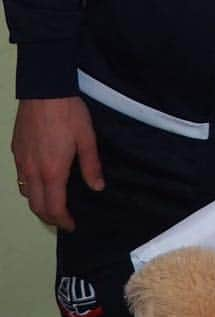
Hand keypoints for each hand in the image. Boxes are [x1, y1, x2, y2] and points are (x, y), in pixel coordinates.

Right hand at [11, 97, 103, 230]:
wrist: (43, 92)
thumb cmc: (69, 114)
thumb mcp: (87, 138)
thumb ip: (91, 165)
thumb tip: (98, 188)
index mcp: (52, 172)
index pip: (54, 207)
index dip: (62, 220)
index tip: (71, 225)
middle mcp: (32, 172)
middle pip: (36, 206)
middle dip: (49, 217)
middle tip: (62, 219)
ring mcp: (21, 162)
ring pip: (26, 193)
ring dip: (38, 204)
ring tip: (52, 203)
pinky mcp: (15, 151)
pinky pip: (21, 178)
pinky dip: (30, 188)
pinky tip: (40, 180)